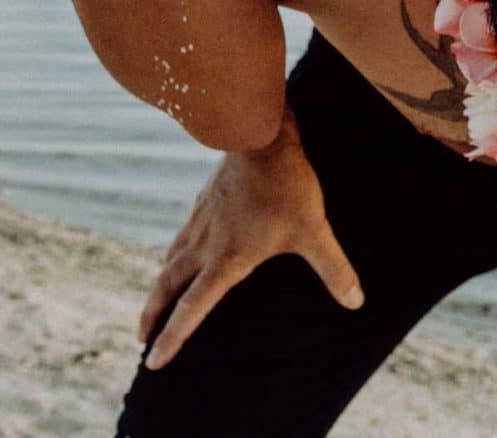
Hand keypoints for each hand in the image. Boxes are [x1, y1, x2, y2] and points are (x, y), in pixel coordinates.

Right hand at [139, 113, 361, 368]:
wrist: (258, 135)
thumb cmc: (286, 185)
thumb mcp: (313, 230)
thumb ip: (333, 268)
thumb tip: (355, 302)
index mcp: (226, 260)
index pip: (192, 309)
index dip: (172, 338)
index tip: (152, 362)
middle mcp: (205, 244)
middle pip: (168, 286)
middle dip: (152, 315)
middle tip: (141, 337)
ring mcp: (202, 219)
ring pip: (171, 258)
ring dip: (161, 283)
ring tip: (157, 296)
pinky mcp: (205, 199)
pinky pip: (184, 233)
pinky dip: (177, 249)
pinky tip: (185, 246)